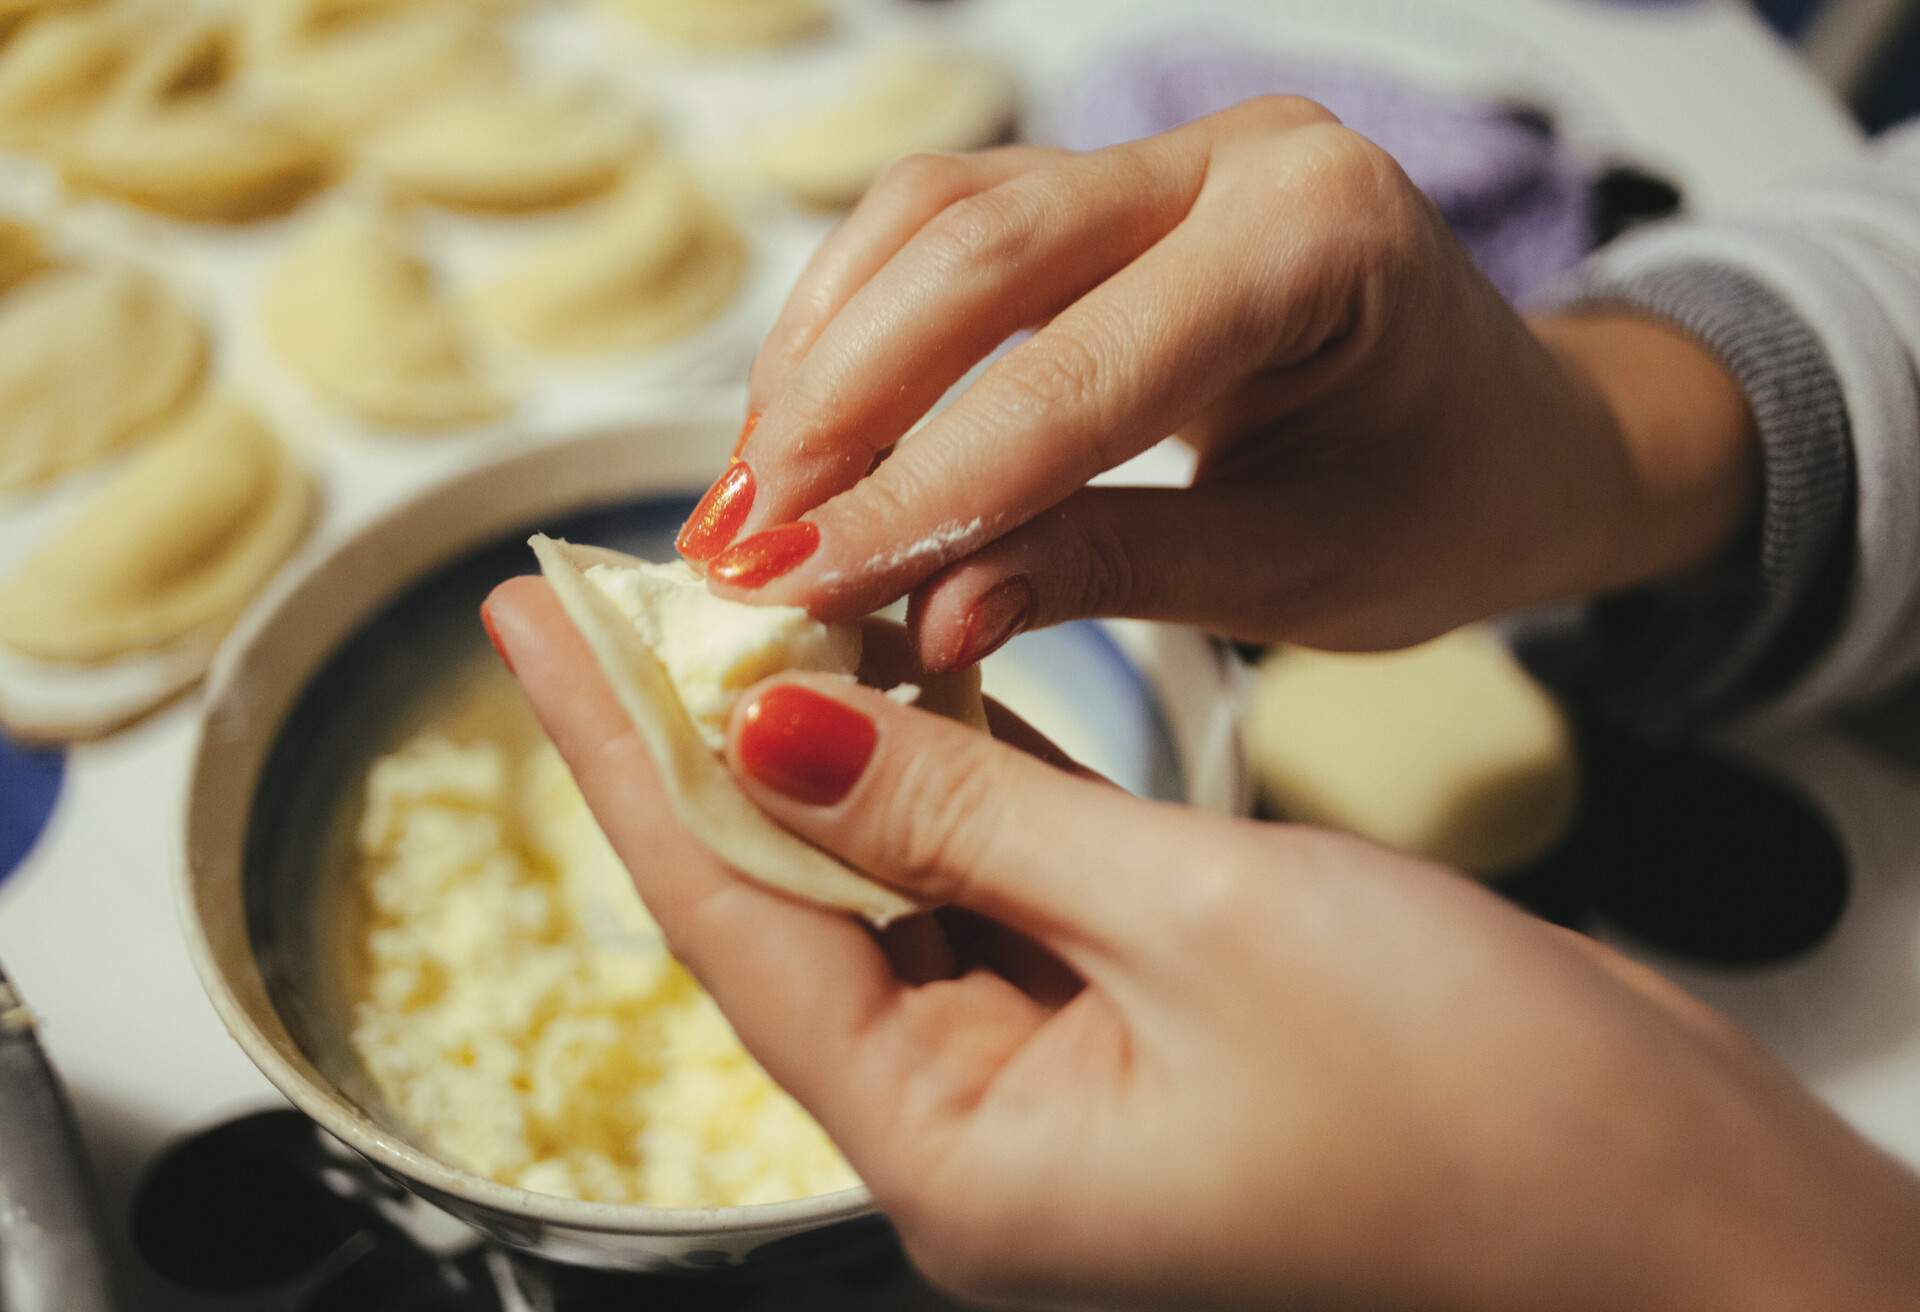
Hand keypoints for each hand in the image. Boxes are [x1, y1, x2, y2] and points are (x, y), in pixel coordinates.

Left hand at [486, 579, 1919, 1311]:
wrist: (1684, 1203)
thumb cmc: (1481, 1110)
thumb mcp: (1200, 924)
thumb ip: (975, 817)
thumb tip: (775, 725)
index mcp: (969, 1155)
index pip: (739, 925)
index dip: (625, 759)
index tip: (534, 624)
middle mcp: (988, 1124)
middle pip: (792, 901)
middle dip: (697, 738)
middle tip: (600, 588)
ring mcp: (1060, 1068)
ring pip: (889, 876)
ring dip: (816, 740)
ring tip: (722, 597)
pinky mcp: (1138, 1011)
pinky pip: (996, 875)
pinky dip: (943, 769)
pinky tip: (888, 673)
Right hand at [675, 96, 1758, 666]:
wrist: (1525, 433)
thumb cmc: (1445, 507)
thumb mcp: (1296, 573)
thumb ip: (1106, 575)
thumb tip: (920, 621)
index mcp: (1319, 241)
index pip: (1075, 375)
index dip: (916, 489)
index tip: (793, 588)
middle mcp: (1238, 156)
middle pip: (976, 246)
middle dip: (836, 405)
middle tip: (740, 544)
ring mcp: (1171, 155)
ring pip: (939, 215)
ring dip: (825, 356)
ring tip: (751, 498)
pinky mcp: (1116, 187)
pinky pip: (952, 229)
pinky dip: (860, 326)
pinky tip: (806, 429)